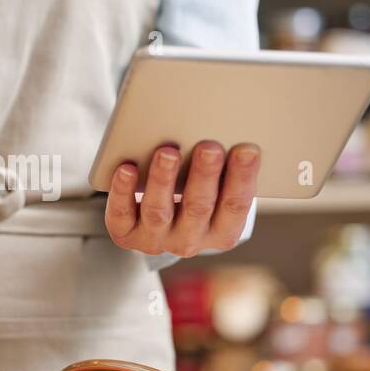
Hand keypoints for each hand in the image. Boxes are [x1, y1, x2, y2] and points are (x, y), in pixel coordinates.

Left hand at [103, 142, 259, 257]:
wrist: (156, 222)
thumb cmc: (194, 192)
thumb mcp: (215, 187)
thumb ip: (223, 169)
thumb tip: (230, 130)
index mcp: (221, 231)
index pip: (235, 206)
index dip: (243, 178)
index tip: (247, 149)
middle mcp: (190, 240)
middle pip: (199, 207)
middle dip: (204, 176)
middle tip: (209, 147)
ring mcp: (156, 239)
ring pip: (160, 211)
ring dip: (164, 180)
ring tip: (168, 152)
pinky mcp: (126, 234)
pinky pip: (122, 214)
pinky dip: (124, 191)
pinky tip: (127, 169)